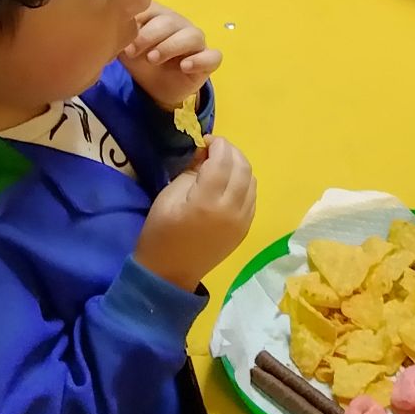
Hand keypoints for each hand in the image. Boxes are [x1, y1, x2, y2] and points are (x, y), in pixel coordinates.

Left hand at [123, 3, 221, 111]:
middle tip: (133, 51)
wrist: (157, 88)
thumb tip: (108, 27)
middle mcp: (179, 25)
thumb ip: (119, 36)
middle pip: (170, 21)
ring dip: (171, 46)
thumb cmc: (142, 61)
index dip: (137, 20)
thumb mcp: (125, 48)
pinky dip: (200, 60)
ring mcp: (196, 42)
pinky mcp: (207, 60)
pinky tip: (184, 67)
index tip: (122, 38)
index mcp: (158, 16)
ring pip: (192, 35)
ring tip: (153, 59)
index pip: (151, 8)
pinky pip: (213, 56)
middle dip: (149, 35)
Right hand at [135, 136, 256, 289]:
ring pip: (252, 180)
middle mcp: (232, 209)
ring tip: (222, 164)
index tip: (206, 140)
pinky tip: (228, 183)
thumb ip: (192, 171)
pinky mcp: (246, 228)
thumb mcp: (168, 196)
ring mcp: (243, 220)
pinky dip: (244, 183)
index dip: (217, 144)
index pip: (223, 160)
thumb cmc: (161, 232)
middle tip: (214, 149)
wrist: (170, 272)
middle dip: (230, 151)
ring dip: (239, 166)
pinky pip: (252, 196)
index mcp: (208, 201)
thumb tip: (207, 154)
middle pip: (242, 167)